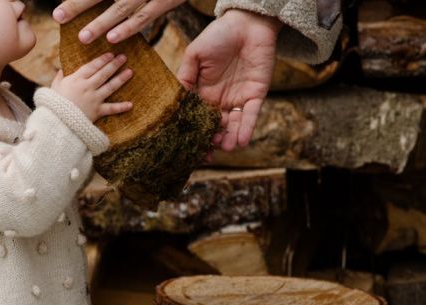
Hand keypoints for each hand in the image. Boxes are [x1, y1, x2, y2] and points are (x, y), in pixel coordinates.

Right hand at [51, 52, 132, 121]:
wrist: (56, 121)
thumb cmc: (53, 103)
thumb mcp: (54, 87)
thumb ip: (60, 77)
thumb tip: (62, 69)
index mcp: (76, 79)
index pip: (92, 66)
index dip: (103, 59)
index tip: (111, 54)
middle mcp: (87, 87)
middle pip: (104, 73)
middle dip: (114, 64)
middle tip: (124, 57)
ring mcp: (94, 99)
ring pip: (110, 86)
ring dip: (121, 78)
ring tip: (130, 72)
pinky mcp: (97, 111)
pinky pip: (111, 109)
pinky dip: (121, 107)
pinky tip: (131, 104)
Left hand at [53, 0, 185, 43]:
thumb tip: (89, 1)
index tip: (58, 10)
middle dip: (80, 4)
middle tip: (58, 16)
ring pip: (122, 6)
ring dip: (101, 22)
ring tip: (83, 37)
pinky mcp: (166, 0)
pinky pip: (145, 16)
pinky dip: (128, 28)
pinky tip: (112, 38)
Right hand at [177, 9, 282, 151]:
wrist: (247, 23)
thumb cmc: (218, 35)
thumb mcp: (194, 55)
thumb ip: (184, 78)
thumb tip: (174, 102)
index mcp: (203, 92)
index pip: (197, 117)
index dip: (194, 132)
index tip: (188, 147)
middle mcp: (220, 99)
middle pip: (215, 126)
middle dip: (212, 141)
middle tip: (207, 154)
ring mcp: (238, 98)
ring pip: (233, 125)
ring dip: (230, 138)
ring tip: (226, 148)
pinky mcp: (256, 94)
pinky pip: (251, 115)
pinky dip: (247, 128)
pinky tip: (241, 141)